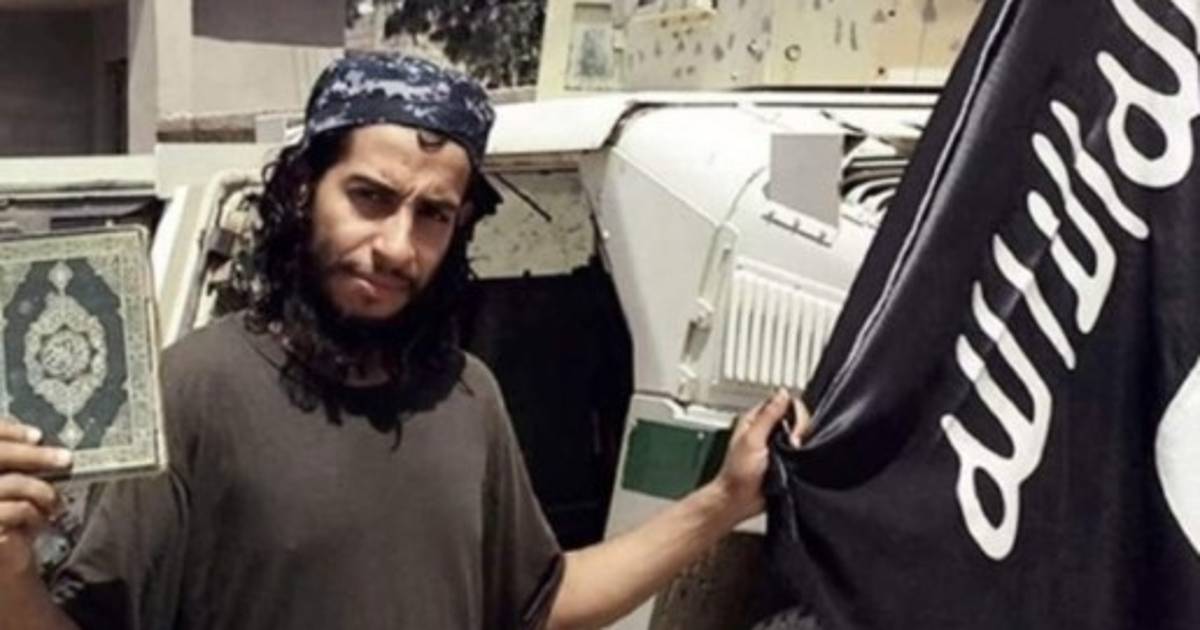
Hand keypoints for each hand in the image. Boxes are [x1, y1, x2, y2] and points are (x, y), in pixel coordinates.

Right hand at [0, 419, 71, 577]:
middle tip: (65, 459)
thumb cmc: (9, 520)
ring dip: (41, 491)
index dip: (8, 431)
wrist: (3, 562)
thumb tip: (39, 439)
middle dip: (34, 455)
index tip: (37, 435)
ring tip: (53, 504)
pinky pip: (17, 509)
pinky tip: (39, 522)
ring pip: (12, 483)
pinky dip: (35, 513)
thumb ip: (18, 463)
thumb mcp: (14, 486)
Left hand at [709, 389, 810, 522]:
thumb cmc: (737, 473)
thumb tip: (782, 393)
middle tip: (792, 445)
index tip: (793, 430)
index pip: (785, 403)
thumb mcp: (752, 439)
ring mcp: (778, 445)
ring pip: (801, 435)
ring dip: (801, 445)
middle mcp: (769, 430)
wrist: (739, 501)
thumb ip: (769, 415)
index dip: (794, 413)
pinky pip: (802, 452)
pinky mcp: (786, 460)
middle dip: (800, 431)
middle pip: (797, 418)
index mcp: (757, 419)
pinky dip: (803, 456)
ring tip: (792, 458)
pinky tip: (796, 463)